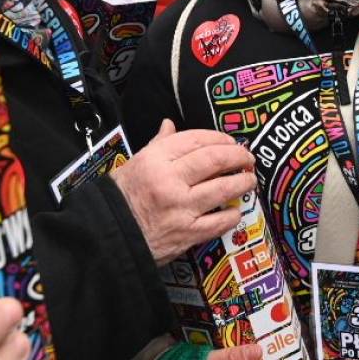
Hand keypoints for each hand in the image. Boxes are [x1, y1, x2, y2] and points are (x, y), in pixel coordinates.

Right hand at [111, 120, 257, 262]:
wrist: (109, 235)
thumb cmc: (121, 197)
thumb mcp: (135, 163)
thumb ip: (158, 145)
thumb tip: (169, 124)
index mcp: (156, 160)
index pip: (196, 140)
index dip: (219, 138)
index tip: (230, 142)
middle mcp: (170, 181)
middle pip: (215, 160)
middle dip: (237, 156)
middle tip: (248, 158)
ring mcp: (181, 208)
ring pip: (223, 189)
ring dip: (242, 182)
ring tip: (249, 179)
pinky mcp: (188, 233)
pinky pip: (219, 222)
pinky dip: (232, 215)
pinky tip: (236, 211)